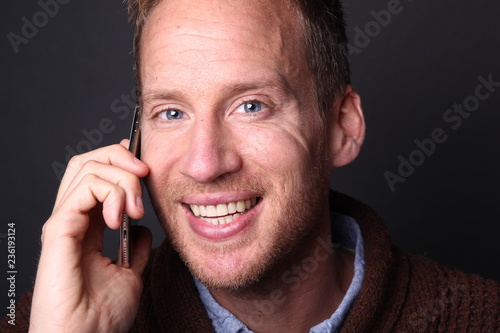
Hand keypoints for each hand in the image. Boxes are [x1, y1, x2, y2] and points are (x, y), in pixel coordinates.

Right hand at [29, 141, 150, 332]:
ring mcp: (64, 222)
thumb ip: (136, 247)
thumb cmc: (102, 316)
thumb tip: (144, 227)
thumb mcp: (131, 273)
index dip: (121, 160)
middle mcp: (73, 219)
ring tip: (136, 209)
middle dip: (121, 156)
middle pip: (88, 161)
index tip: (146, 165)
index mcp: (88, 226)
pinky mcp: (59, 230)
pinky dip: (108, 192)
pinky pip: (82, 189)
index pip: (97, 174)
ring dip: (121, 178)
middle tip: (145, 173)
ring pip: (86, 167)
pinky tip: (121, 217)